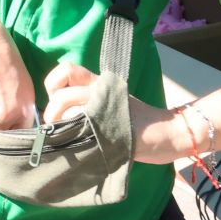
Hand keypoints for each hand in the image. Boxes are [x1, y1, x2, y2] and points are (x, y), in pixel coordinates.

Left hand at [40, 61, 178, 162]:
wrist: (169, 132)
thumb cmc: (138, 122)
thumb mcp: (111, 105)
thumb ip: (87, 104)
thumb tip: (58, 118)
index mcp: (99, 83)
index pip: (67, 70)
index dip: (52, 84)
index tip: (53, 102)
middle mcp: (101, 90)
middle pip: (61, 96)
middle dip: (52, 116)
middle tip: (55, 131)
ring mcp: (107, 108)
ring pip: (70, 113)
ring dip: (62, 129)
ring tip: (66, 142)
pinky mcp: (114, 127)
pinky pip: (85, 130)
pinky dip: (77, 140)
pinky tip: (81, 150)